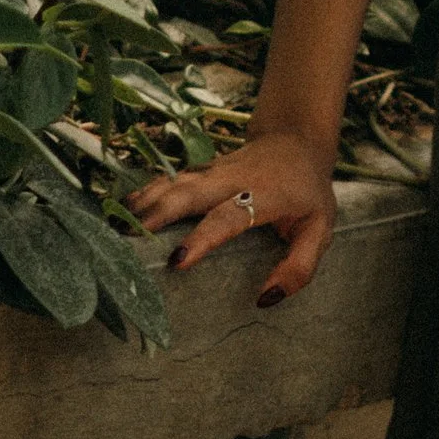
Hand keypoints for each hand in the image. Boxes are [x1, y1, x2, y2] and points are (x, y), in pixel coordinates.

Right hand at [130, 129, 337, 305]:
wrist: (296, 140)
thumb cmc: (308, 193)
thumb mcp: (320, 231)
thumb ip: (300, 267)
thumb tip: (265, 298)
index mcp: (264, 195)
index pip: (228, 217)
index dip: (202, 238)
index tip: (178, 260)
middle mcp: (232, 179)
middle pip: (189, 192)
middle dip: (158, 215)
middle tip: (129, 241)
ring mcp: (213, 170)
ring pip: (174, 182)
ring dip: (145, 203)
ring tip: (117, 228)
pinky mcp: (200, 168)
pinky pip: (169, 179)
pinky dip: (146, 191)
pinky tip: (125, 207)